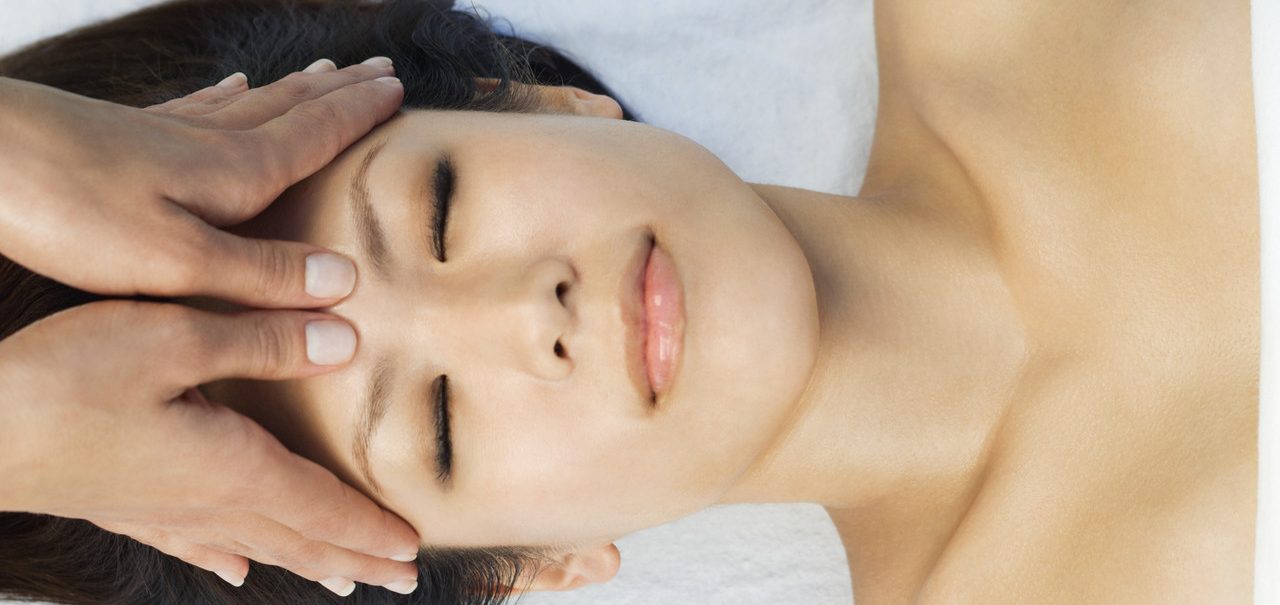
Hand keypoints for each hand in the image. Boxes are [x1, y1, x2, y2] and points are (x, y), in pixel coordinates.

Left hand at [0, 57, 403, 307]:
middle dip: (338, 91)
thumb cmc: (69, 213)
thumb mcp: (176, 262)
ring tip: (321, 72)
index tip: (399, 89)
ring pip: (247, 105)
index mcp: (233, 173)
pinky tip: (226, 88)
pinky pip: (194, 109)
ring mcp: (161, 135)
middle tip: (378, 68)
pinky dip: (223, 96)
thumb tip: (346, 283)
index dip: (359, 113)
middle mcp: (207, 145)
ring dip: (291, 90)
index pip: (315, 136)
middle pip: (289, 109)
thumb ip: (260, 274)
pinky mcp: (119, 137)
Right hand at [0, 300, 419, 594]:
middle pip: (297, 538)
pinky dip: (224, 556)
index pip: (322, 507)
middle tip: (402, 582)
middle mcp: (203, 502)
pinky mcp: (121, 506)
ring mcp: (159, 510)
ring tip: (342, 581)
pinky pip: (192, 542)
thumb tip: (345, 339)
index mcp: (230, 467)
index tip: (415, 550)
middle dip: (354, 557)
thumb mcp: (173, 335)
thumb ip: (263, 340)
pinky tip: (232, 570)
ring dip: (305, 561)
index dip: (371, 529)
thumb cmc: (62, 380)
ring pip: (254, 545)